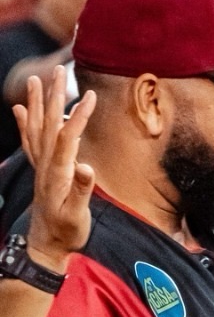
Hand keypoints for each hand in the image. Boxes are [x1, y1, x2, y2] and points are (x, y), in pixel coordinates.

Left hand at [14, 66, 95, 271]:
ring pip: (37, 127)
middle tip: (59, 71)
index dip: (79, 116)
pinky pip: (29, 141)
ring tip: (36, 79)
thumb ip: (82, 190)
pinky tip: (20, 108)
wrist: (46, 245)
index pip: (69, 137)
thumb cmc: (67, 231)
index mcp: (58, 172)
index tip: (90, 96)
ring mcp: (40, 166)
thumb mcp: (77, 214)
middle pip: (49, 124)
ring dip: (37, 102)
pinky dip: (24, 123)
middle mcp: (46, 164)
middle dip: (53, 96)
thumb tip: (86, 167)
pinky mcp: (40, 170)